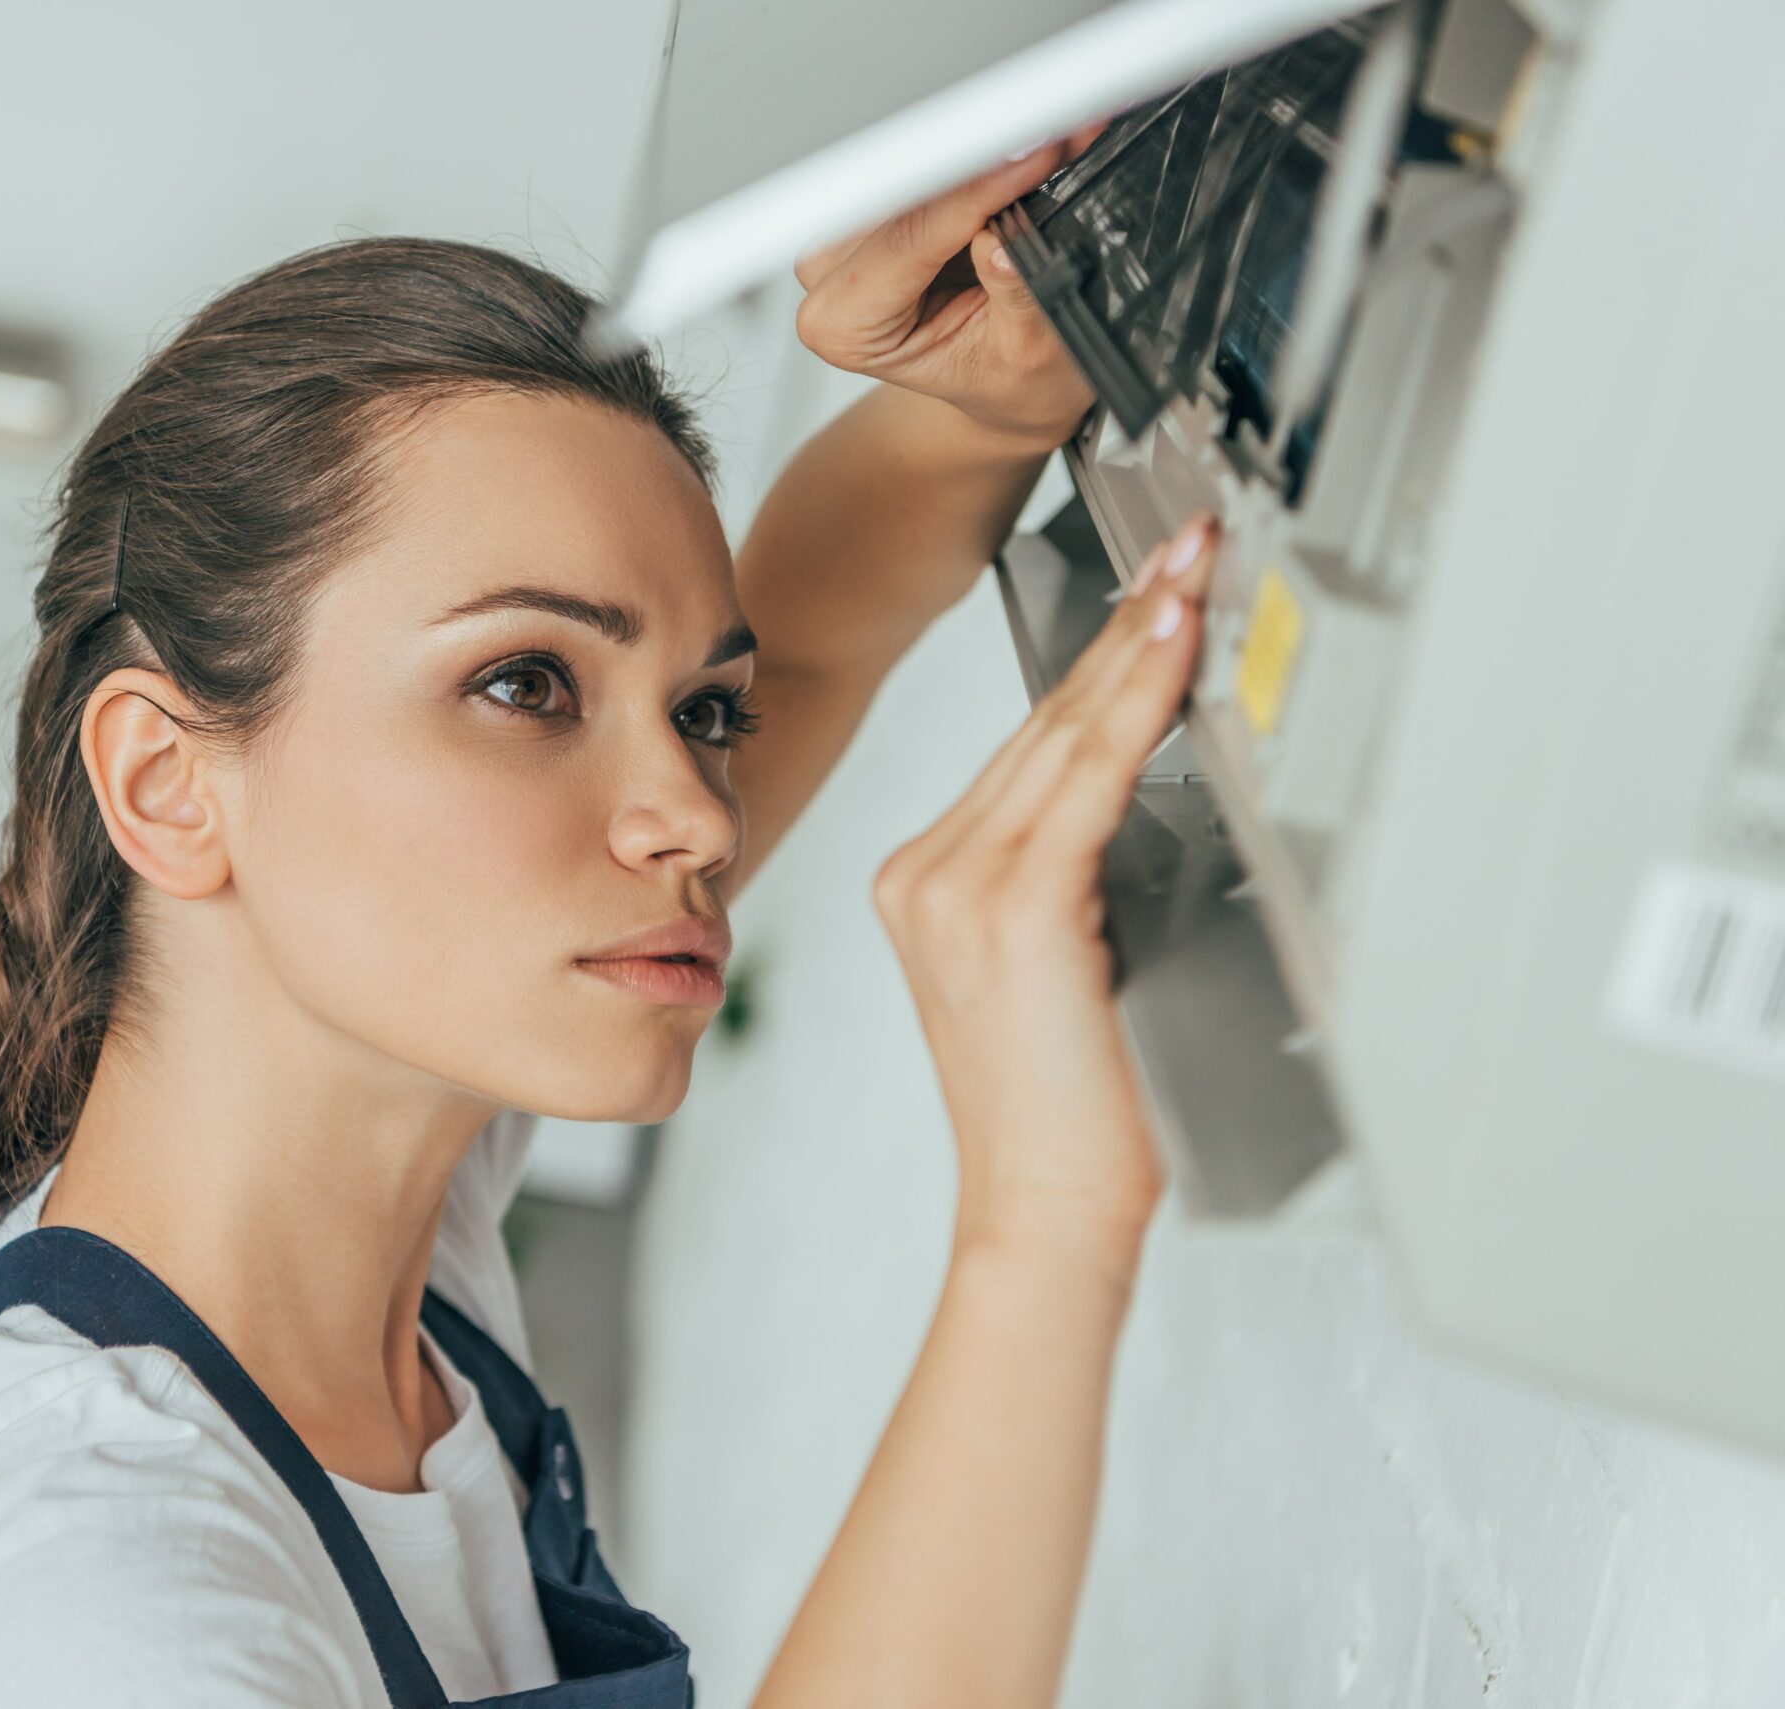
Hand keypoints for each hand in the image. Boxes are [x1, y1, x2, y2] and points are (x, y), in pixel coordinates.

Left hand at [793, 131, 1103, 450]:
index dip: (976, 192)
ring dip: (985, 149)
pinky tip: (1024, 147)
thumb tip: (1002, 242)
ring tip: (1052, 138)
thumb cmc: (1005, 382)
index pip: (908, 236)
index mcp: (846, 328)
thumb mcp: (1026, 355)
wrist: (1004, 388)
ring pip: (916, 165)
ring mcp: (848, 237)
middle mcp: (829, 278)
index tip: (1037, 157)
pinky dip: (981, 154)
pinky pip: (928, 163)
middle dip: (983, 158)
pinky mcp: (877, 207)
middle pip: (905, 190)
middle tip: (1056, 132)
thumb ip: (1014, 299)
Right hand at [872, 515, 1218, 1260]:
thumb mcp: (1064, 971)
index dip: (1100, 659)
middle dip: (1126, 624)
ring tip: (1195, 569)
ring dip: (1139, 643)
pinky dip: (1137, 701)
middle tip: (1190, 545)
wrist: (1046, 1204)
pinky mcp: (1004, 905)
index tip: (1155, 591)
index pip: (1028, 745)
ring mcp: (953, 884)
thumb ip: (1075, 877)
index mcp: (929, 883)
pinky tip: (1174, 646)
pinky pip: (1085, 777)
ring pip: (1063, 734)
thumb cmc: (1074, 1111)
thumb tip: (1156, 785)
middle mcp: (926, 872)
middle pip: (1042, 721)